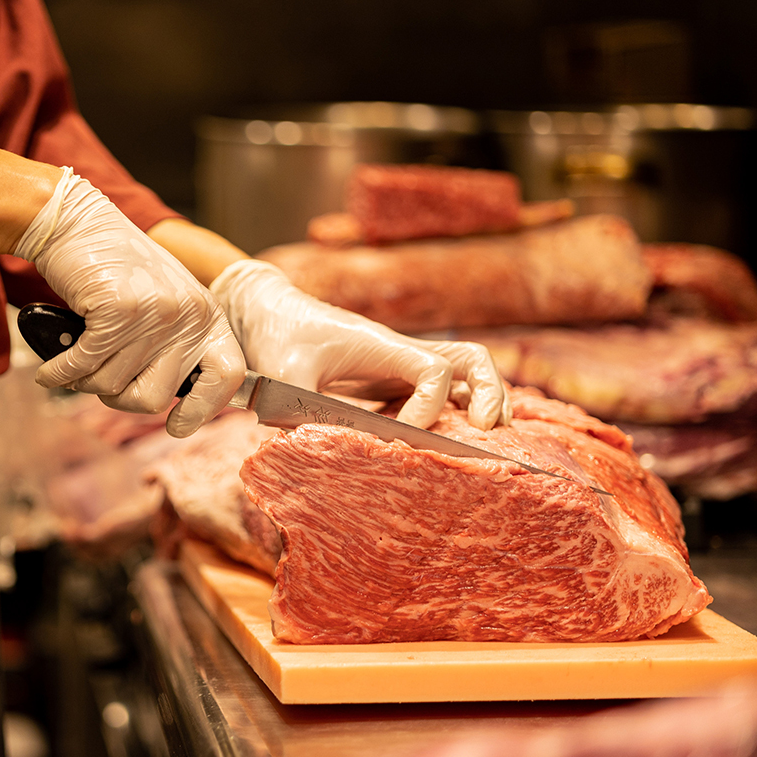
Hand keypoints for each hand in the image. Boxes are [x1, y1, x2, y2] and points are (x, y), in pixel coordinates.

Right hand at [14, 169, 245, 437]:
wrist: (76, 223)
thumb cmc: (114, 268)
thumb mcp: (162, 302)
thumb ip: (173, 345)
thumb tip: (166, 403)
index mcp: (206, 315)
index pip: (227, 376)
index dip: (203, 409)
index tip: (176, 425)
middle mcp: (188, 314)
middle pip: (155, 398)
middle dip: (119, 398)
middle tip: (99, 377)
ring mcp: (154, 312)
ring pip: (112, 385)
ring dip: (84, 379)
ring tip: (76, 354)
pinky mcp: (117, 310)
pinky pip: (83, 367)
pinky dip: (60, 372)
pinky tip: (51, 368)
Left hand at [210, 260, 509, 429]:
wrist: (267, 310)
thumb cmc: (278, 334)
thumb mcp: (284, 373)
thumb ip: (301, 409)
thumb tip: (318, 446)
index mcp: (382, 346)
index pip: (434, 370)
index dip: (430, 405)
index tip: (405, 434)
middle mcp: (400, 353)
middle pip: (471, 360)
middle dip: (489, 394)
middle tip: (484, 431)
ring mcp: (398, 365)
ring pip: (461, 374)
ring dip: (479, 402)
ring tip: (481, 440)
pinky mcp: (387, 379)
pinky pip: (435, 392)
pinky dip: (450, 412)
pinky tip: (442, 442)